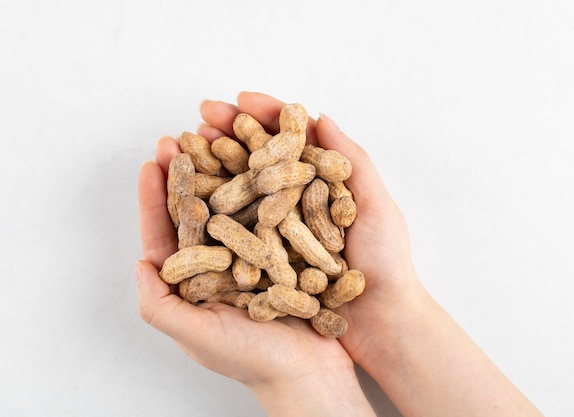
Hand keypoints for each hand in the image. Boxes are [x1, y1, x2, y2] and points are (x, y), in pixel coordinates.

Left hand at [136, 126, 374, 415]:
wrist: (312, 373)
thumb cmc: (253, 361)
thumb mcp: (197, 336)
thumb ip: (160, 306)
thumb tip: (139, 264)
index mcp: (192, 282)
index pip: (167, 233)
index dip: (155, 198)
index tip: (153, 162)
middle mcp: (220, 264)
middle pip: (198, 211)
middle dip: (188, 173)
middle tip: (182, 136)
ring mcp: (252, 256)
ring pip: (233, 204)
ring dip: (224, 171)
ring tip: (217, 136)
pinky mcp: (283, 251)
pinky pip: (270, 212)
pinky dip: (264, 185)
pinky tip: (262, 159)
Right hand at [198, 92, 422, 361]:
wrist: (380, 325)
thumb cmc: (387, 264)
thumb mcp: (375, 206)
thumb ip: (351, 161)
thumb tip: (320, 116)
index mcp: (320, 182)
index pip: (288, 139)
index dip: (264, 116)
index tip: (238, 100)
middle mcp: (294, 203)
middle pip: (257, 160)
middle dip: (229, 134)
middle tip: (202, 116)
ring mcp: (277, 231)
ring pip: (240, 191)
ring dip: (213, 166)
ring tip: (187, 147)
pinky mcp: (265, 260)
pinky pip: (235, 232)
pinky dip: (214, 212)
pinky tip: (192, 196)